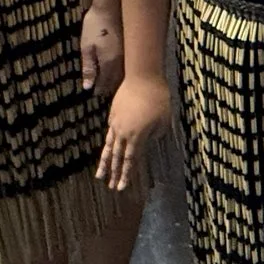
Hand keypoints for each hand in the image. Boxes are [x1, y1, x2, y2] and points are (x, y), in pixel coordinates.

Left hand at [80, 0, 123, 96]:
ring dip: (117, 81)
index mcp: (109, 63)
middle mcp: (122, 62)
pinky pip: (129, 65)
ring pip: (124, 74)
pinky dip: (123, 71)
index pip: (105, 83)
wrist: (113, 4)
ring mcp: (129, 55)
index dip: (99, 89)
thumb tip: (87, 86)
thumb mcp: (86, 45)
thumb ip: (88, 67)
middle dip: (109, 88)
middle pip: (116, 81)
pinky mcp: (133, 47)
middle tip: (102, 91)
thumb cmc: (96, 24)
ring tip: (111, 83)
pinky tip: (119, 69)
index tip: (95, 94)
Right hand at [98, 70, 170, 191]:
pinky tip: (107, 149)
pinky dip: (107, 143)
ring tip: (99, 176)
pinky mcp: (113, 113)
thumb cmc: (158, 98)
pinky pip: (109, 132)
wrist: (143, 77)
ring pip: (108, 147)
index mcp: (137, 136)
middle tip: (111, 187)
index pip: (130, 160)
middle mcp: (123, 133)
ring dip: (104, 162)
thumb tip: (149, 141)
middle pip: (116, 157)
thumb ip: (156, 135)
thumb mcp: (164, 120)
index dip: (126, 174)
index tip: (121, 187)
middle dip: (114, 173)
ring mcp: (116, 123)